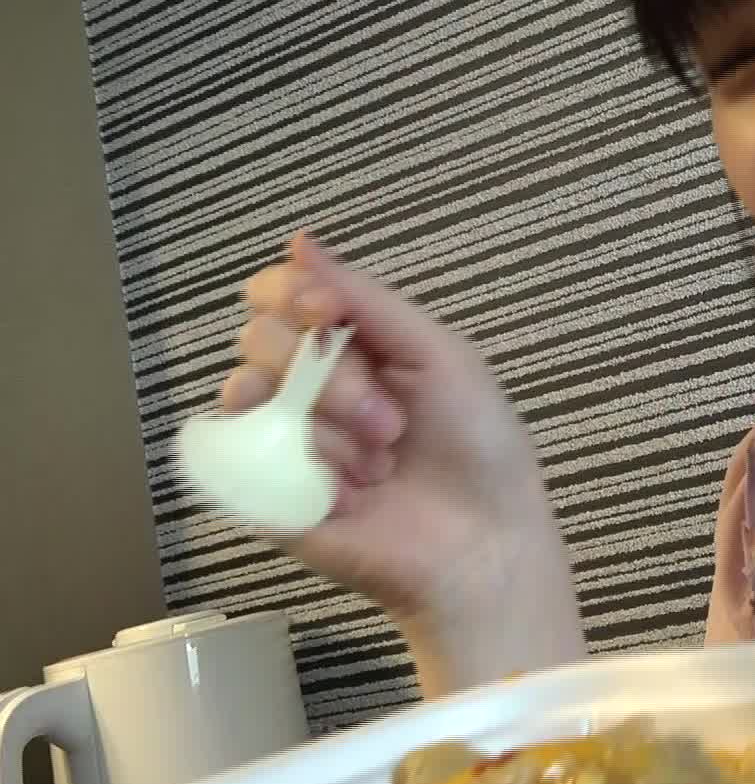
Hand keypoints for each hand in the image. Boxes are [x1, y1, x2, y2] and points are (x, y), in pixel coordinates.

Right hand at [224, 233, 583, 691]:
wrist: (481, 542)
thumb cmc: (478, 447)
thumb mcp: (440, 355)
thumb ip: (368, 299)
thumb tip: (300, 240)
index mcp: (351, 347)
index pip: (282, 293)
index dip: (294, 292)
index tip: (330, 311)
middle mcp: (307, 386)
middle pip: (261, 336)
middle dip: (331, 375)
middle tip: (390, 421)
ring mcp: (281, 439)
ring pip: (248, 391)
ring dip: (325, 424)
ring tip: (379, 463)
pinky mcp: (262, 493)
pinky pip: (244, 453)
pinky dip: (304, 468)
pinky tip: (347, 494)